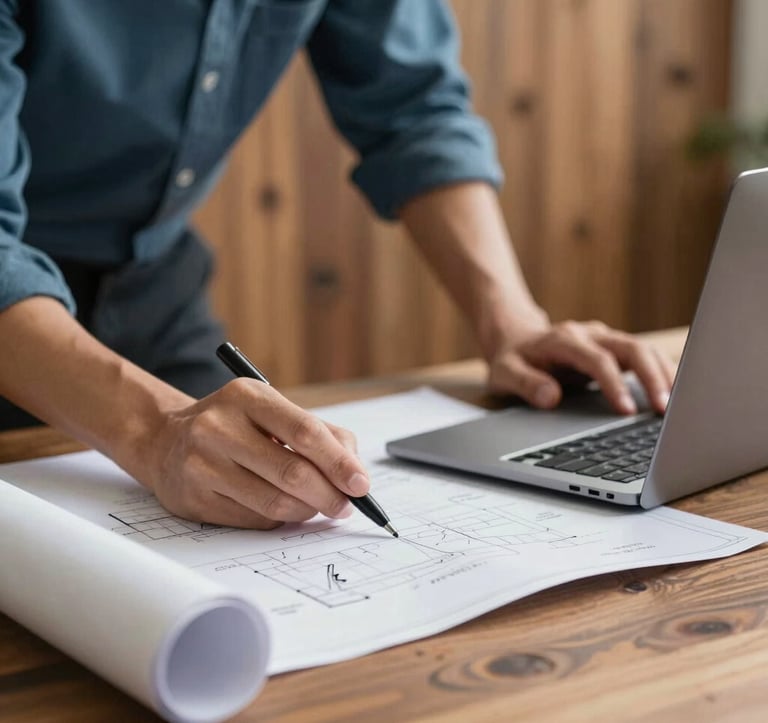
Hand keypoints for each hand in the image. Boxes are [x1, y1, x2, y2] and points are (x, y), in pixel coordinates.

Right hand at [146, 379, 368, 528]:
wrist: (165, 440)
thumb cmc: (235, 425)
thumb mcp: (273, 412)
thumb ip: (322, 435)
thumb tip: (355, 473)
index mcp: (246, 396)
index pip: (304, 431)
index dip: (339, 462)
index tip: (361, 484)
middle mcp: (218, 426)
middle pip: (291, 472)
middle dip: (329, 495)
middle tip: (347, 506)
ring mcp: (201, 464)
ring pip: (274, 502)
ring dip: (308, 510)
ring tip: (319, 506)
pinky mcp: (193, 498)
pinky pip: (254, 519)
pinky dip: (279, 518)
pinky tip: (282, 507)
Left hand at [487, 320, 675, 414]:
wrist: (516, 339)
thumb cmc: (512, 360)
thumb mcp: (504, 373)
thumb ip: (524, 383)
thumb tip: (549, 398)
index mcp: (563, 340)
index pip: (597, 360)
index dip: (614, 385)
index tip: (627, 412)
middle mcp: (589, 334)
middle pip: (632, 348)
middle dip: (652, 378)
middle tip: (666, 410)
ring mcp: (605, 339)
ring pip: (645, 350)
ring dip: (665, 376)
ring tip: (681, 408)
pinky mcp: (615, 348)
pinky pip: (646, 357)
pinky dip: (663, 374)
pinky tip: (676, 396)